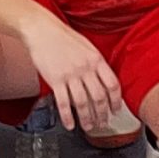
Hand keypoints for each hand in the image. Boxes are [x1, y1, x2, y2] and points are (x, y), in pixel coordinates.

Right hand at [24, 16, 125, 132]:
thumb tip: (104, 80)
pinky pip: (63, 103)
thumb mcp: (87, 46)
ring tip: (89, 126)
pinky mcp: (55, 80)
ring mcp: (70, 75)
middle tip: (103, 123)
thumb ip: (96, 63)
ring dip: (87, 118)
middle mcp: (85, 68)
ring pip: (83, 103)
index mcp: (96, 59)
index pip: (112, 84)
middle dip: (102, 114)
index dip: (116, 100)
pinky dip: (67, 117)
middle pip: (99, 97)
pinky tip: (70, 125)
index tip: (116, 110)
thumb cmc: (64, 37)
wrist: (42, 30)